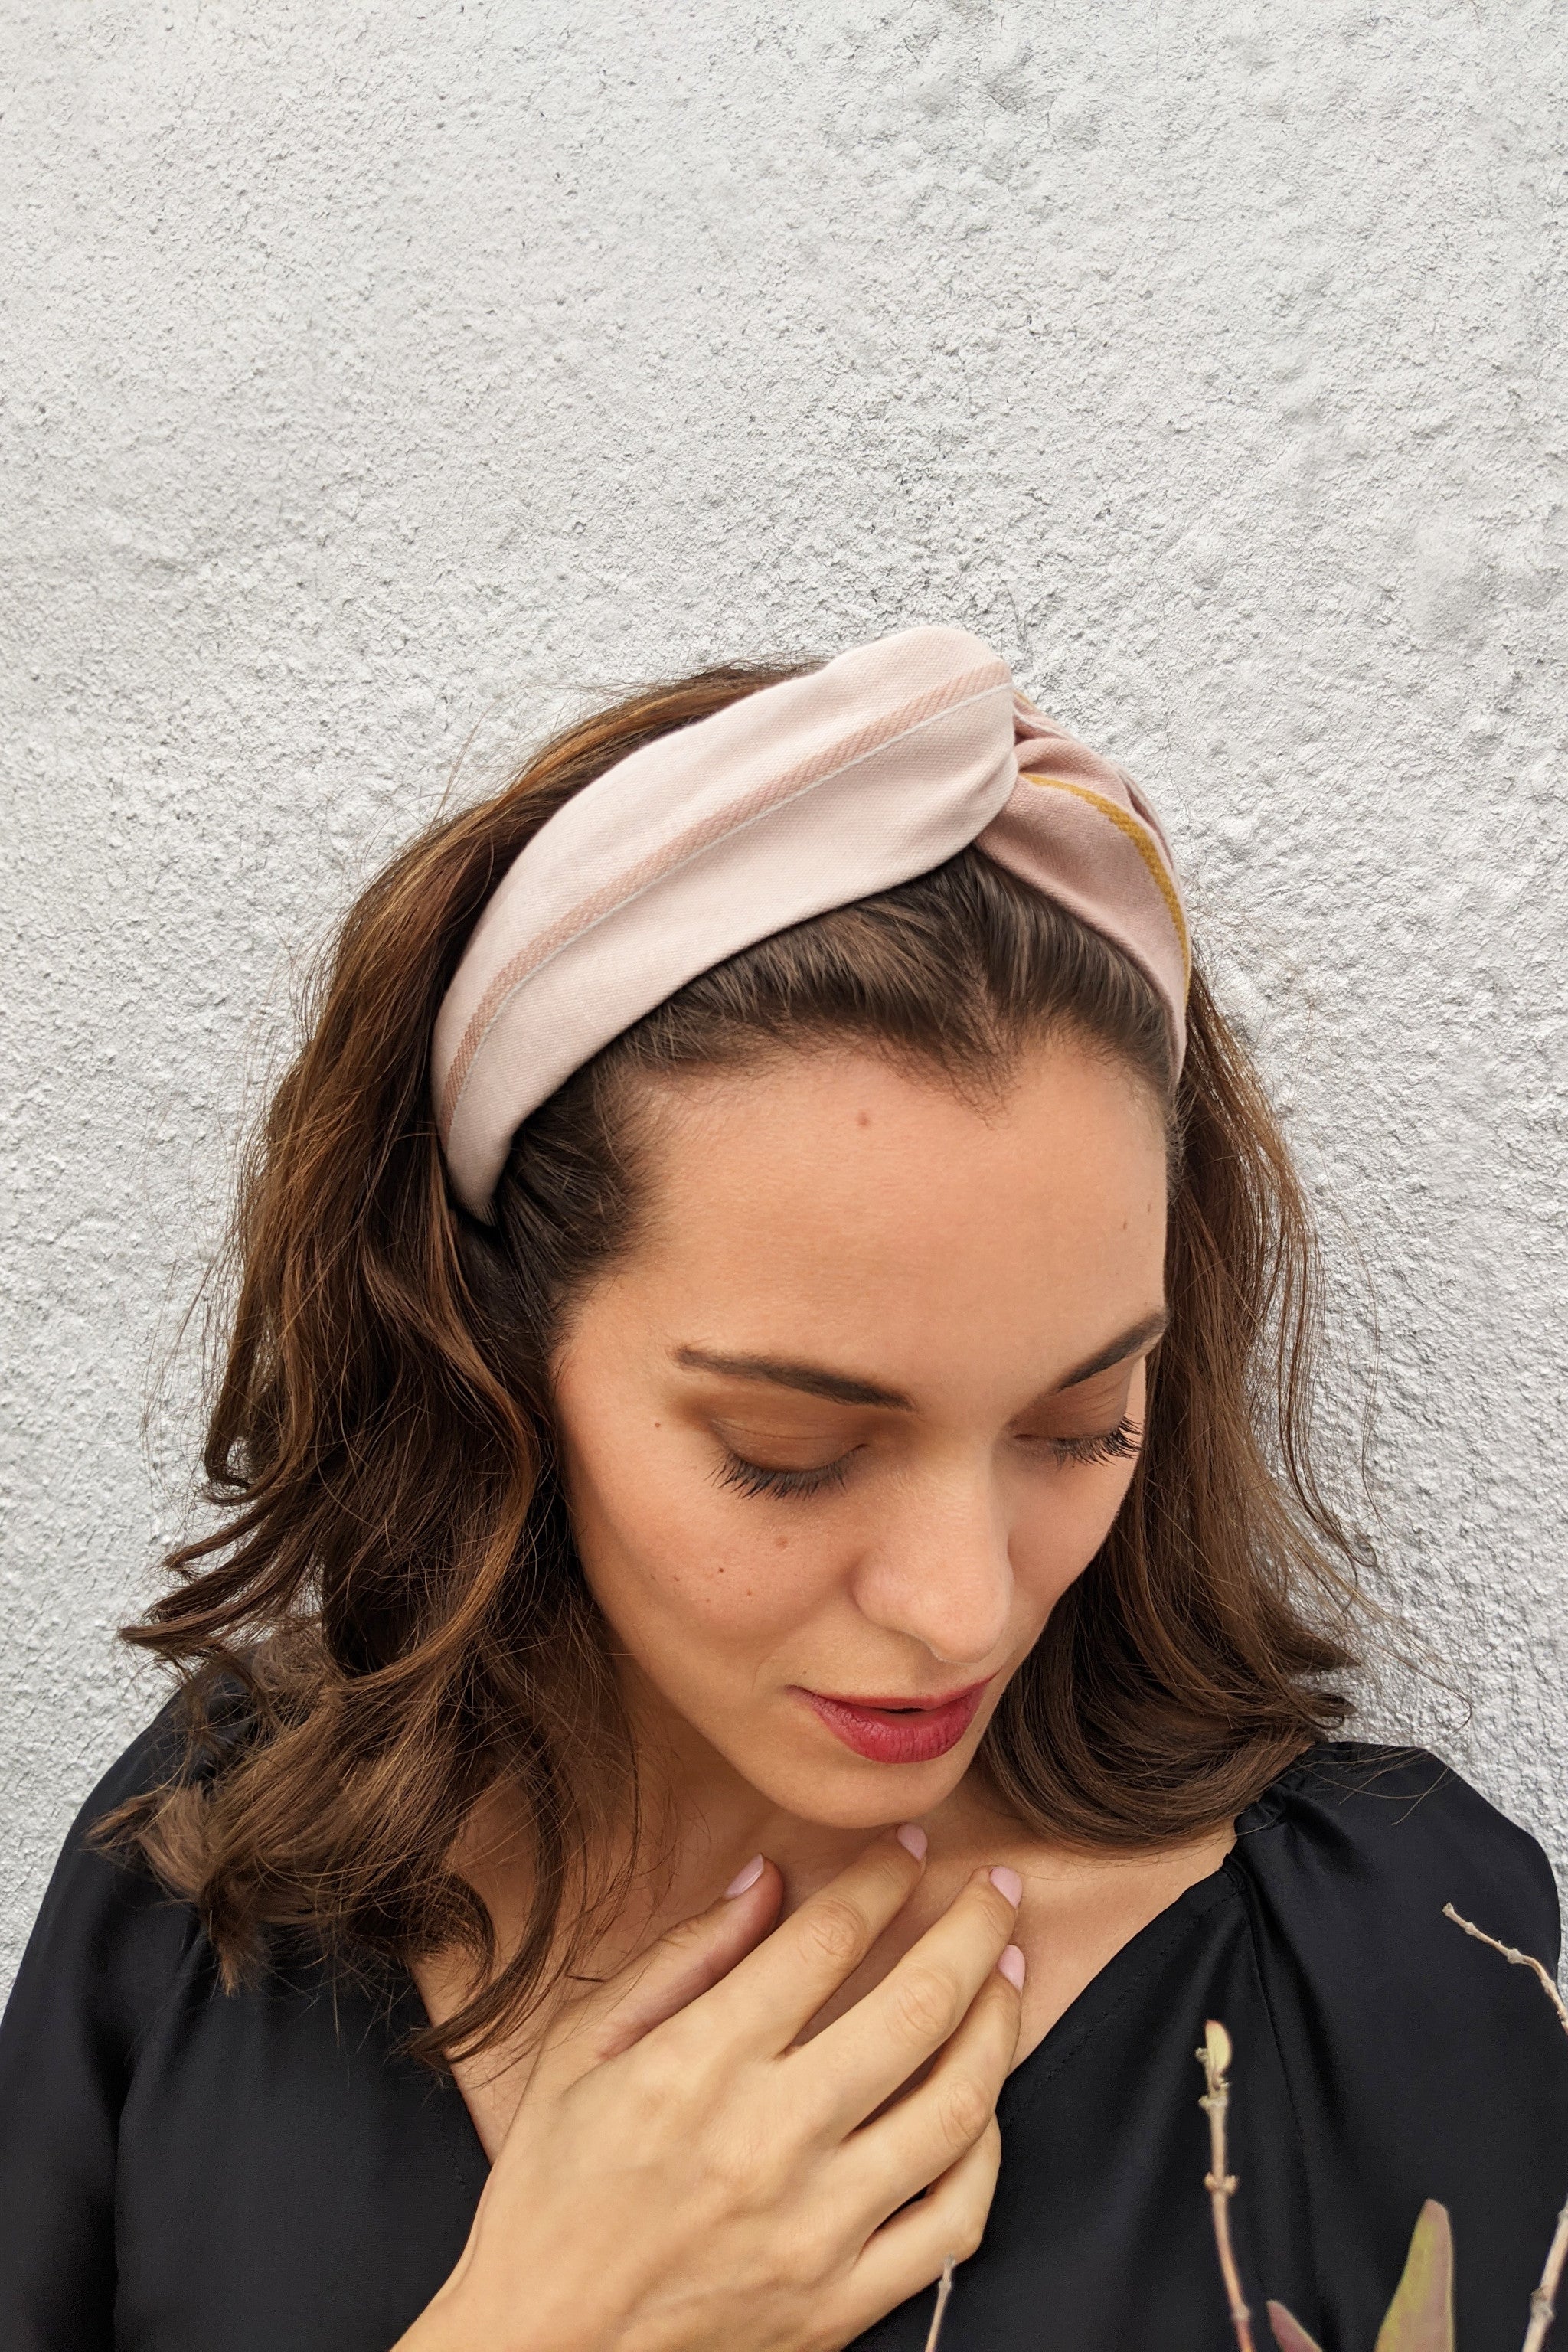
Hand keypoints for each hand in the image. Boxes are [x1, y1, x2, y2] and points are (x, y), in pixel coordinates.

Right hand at [397, 1827, 1024, 2351]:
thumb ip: (683, 1957)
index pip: (827, 1941)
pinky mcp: (840, 2303)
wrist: (541, 2348)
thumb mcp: (581, 2049)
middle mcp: (771, 2140)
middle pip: (916, 2006)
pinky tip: (984, 2103)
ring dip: (999, 2025)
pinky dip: (986, 2152)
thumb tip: (767, 1877)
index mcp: (700, 2064)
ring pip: (955, 2106)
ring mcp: (817, 2229)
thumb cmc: (552, 2189)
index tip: (912, 1849)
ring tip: (1009, 1974)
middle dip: (974, 1929)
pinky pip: (954, 2221)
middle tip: (999, 1888)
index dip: (883, 1878)